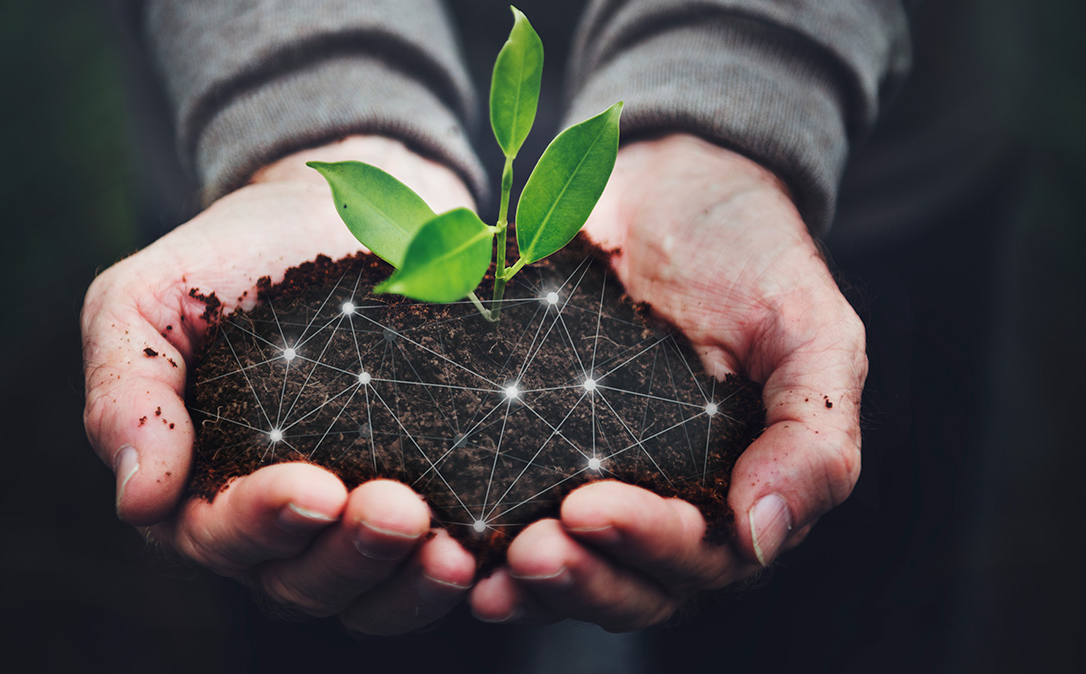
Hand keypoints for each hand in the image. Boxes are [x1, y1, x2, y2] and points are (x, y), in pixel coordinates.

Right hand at [81, 136, 478, 634]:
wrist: (335, 210)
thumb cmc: (230, 257)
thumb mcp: (145, 301)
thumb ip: (126, 392)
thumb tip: (140, 500)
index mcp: (198, 485)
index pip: (219, 536)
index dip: (263, 523)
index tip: (315, 487)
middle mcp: (273, 520)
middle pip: (299, 583)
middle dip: (348, 556)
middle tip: (399, 510)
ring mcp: (348, 518)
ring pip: (366, 595)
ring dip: (406, 582)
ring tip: (450, 548)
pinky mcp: (419, 497)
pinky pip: (428, 568)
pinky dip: (451, 574)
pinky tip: (484, 549)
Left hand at [470, 134, 866, 630]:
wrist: (674, 183)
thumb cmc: (755, 257)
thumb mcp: (812, 334)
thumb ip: (814, 438)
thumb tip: (764, 538)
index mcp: (736, 491)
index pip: (699, 556)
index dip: (646, 546)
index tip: (589, 508)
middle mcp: (665, 500)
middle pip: (627, 584)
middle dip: (578, 579)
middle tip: (530, 549)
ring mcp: (594, 475)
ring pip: (569, 563)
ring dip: (527, 580)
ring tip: (480, 567)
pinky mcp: (535, 442)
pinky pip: (508, 506)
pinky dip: (480, 537)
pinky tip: (446, 542)